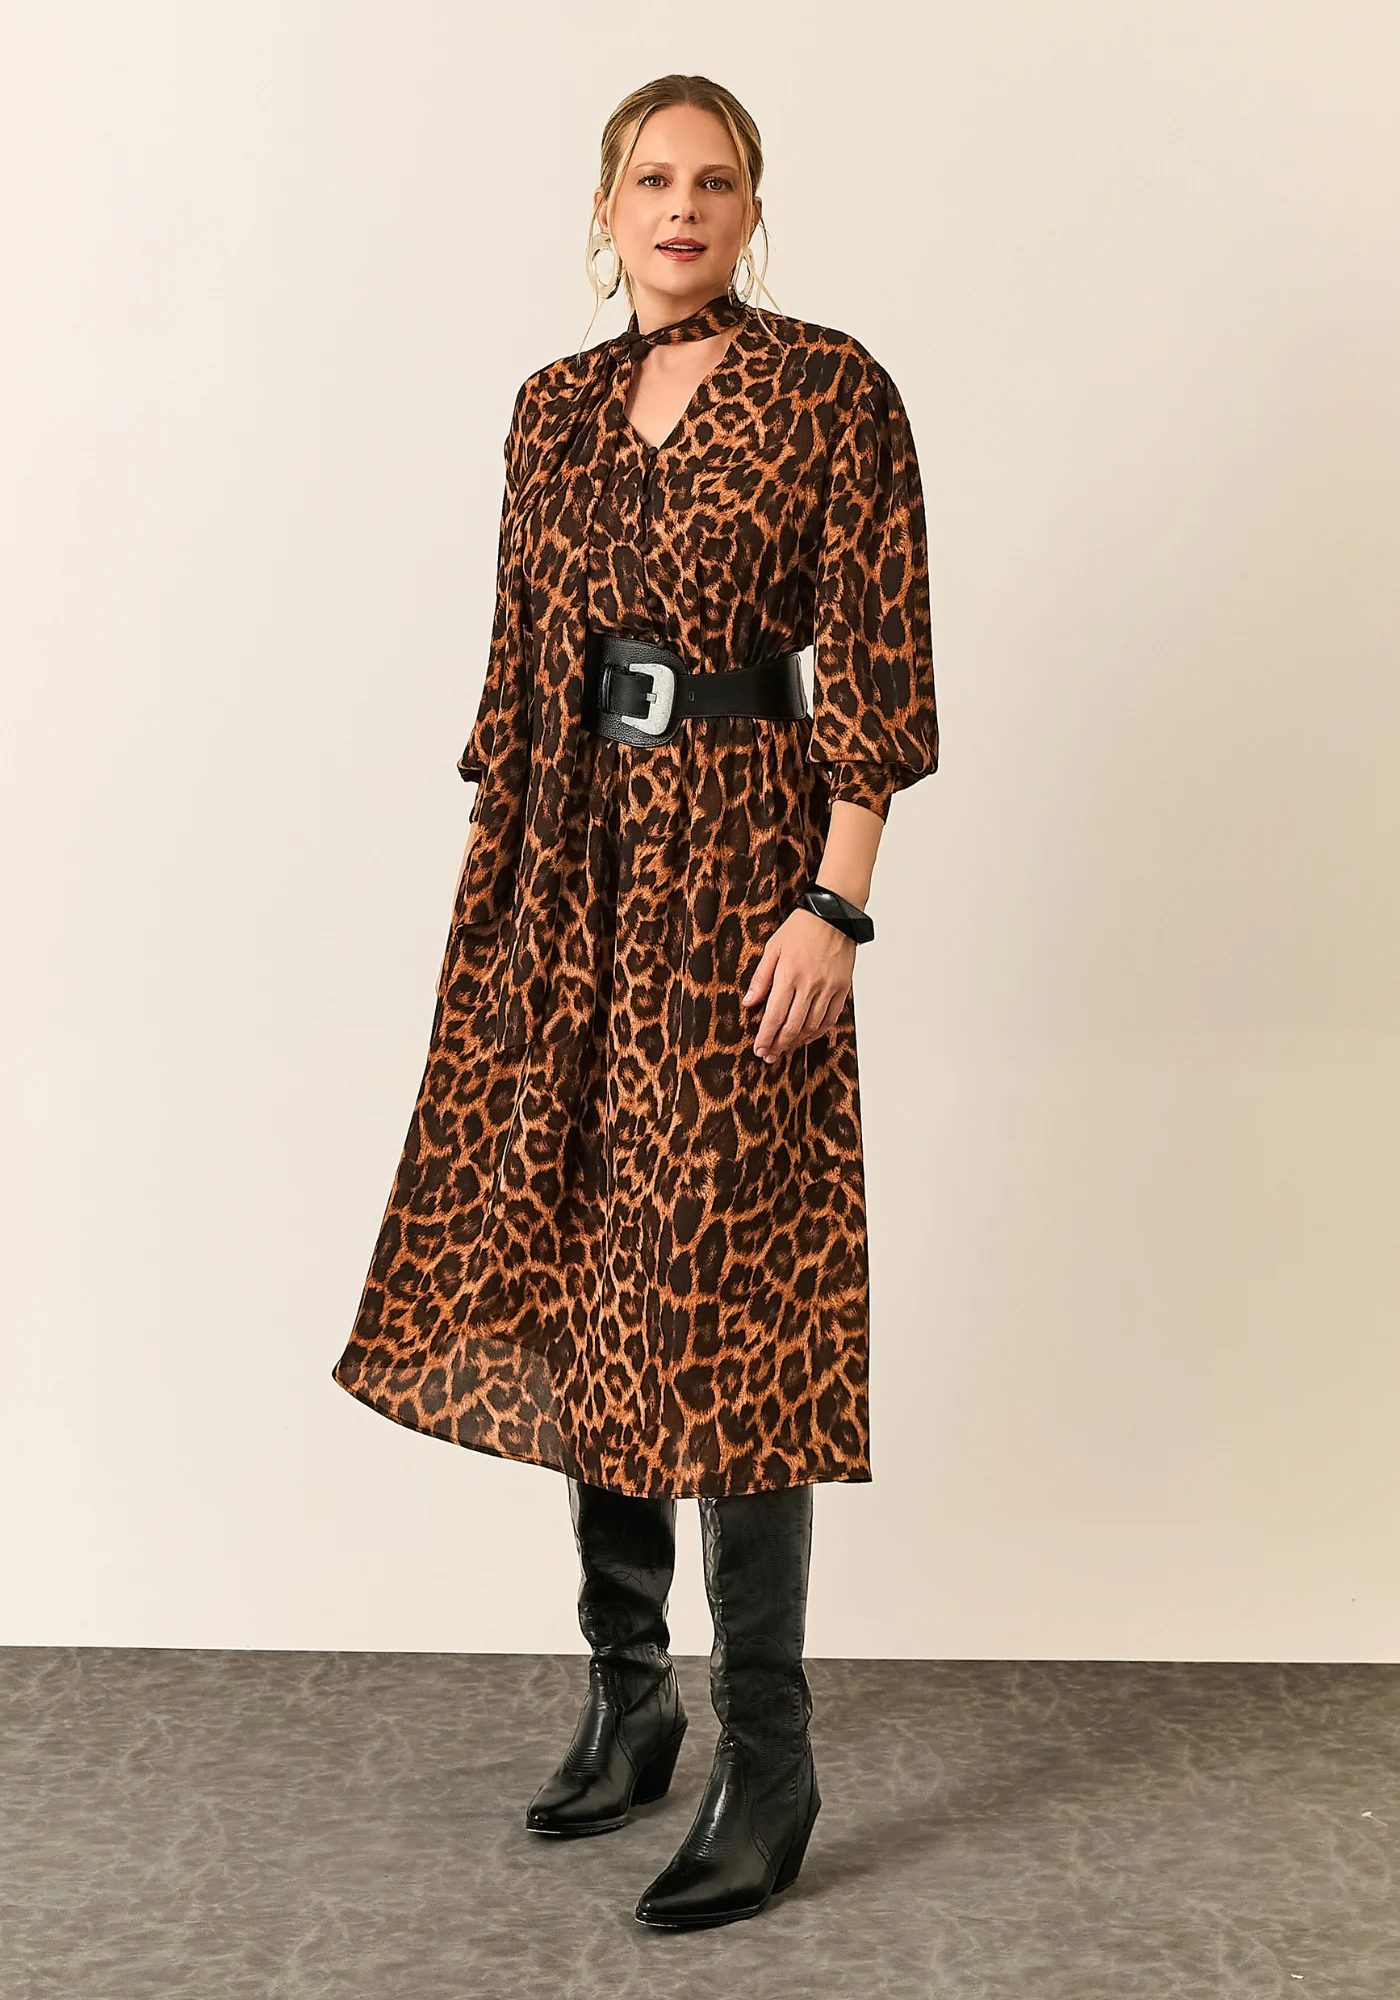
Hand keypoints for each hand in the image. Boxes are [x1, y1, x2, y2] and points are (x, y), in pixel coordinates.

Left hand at [742, 909, 855, 1062]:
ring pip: (812, 1026)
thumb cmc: (802, 928)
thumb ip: (761, 978)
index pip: (774, 1016)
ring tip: (785, 1048)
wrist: (834, 915)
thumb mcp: (773, 948)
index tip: (759, 1049)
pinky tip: (808, 1036)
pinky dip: (818, 1031)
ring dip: (797, 1041)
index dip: (766, 1036)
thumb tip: (749, 1003)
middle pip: (792, 1026)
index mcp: (789, 975)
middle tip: (769, 1055)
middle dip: (779, 1045)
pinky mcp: (843, 988)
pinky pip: (831, 1018)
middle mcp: (810, 985)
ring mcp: (829, 988)